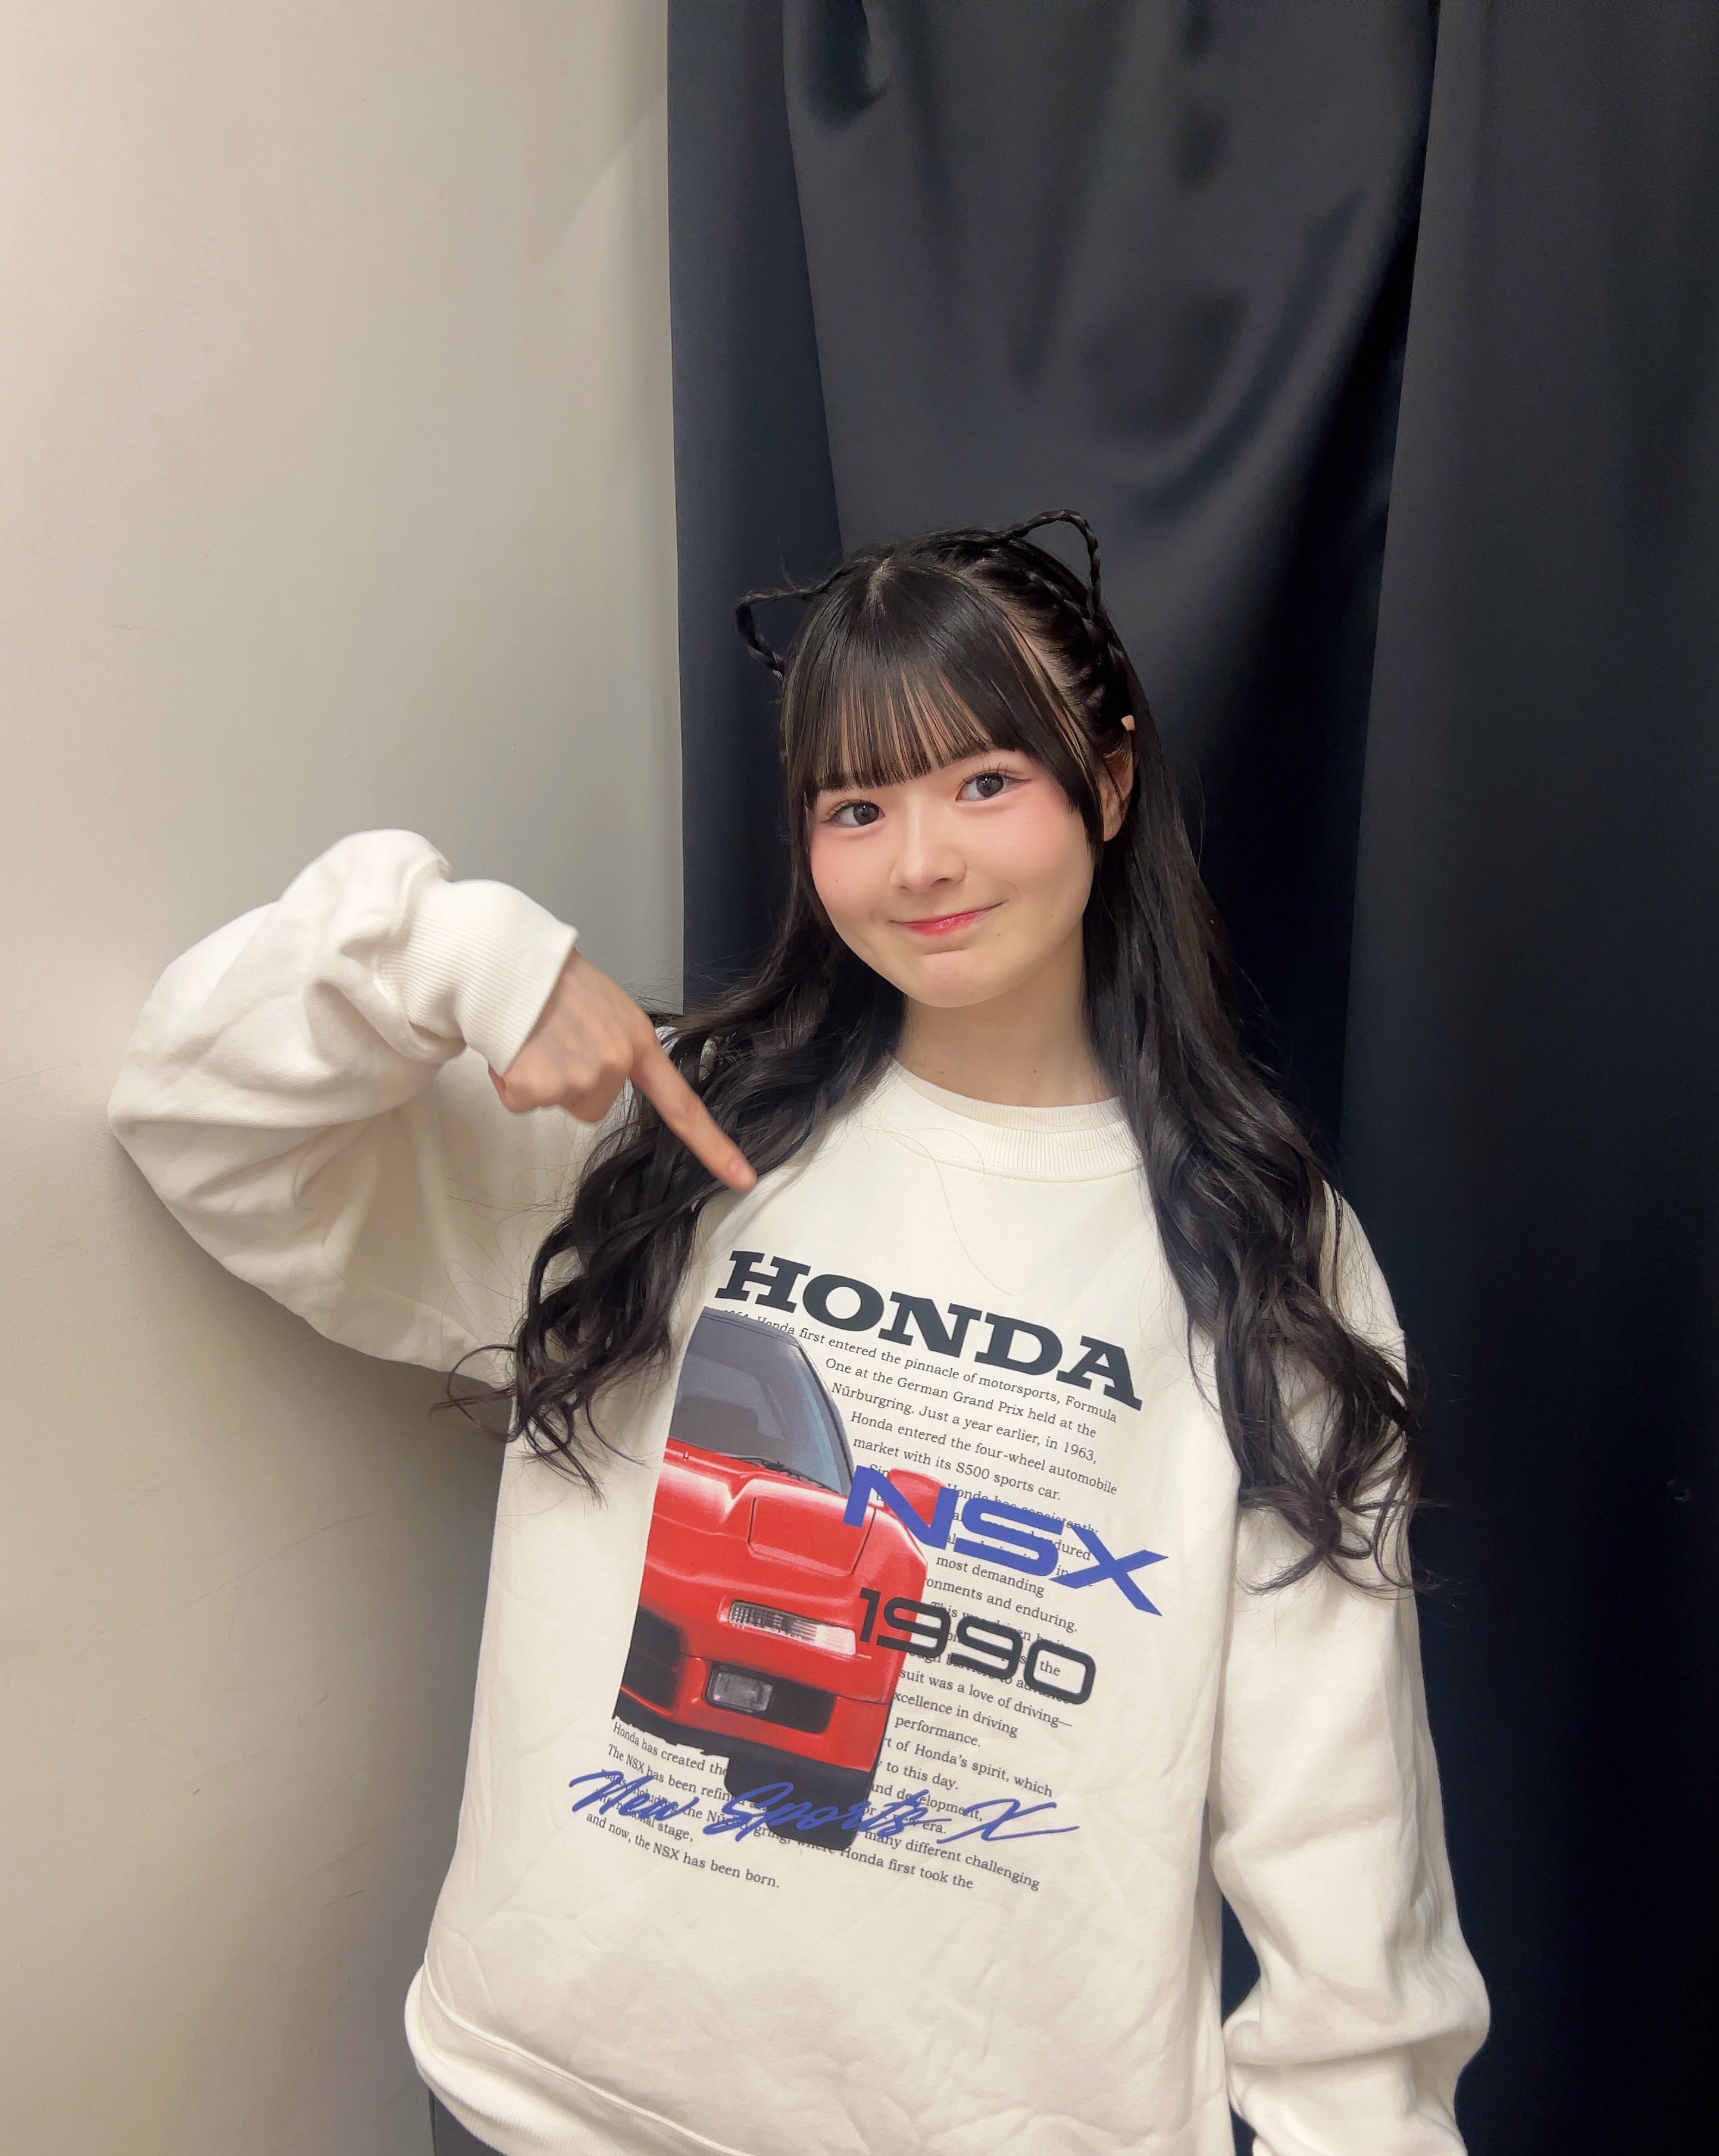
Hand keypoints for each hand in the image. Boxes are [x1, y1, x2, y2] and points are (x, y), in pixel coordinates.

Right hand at [490, 950, 755, 1191]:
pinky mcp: (540, 1086)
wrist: (507, 962)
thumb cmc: (552, 980)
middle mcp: (615, 1063)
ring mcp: (580, 1077)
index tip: (741, 1177)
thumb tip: (601, 1070)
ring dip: (538, 1077)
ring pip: (557, 1101)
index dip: (713, 1146)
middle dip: (569, 1083)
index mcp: (637, 1043)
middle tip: (551, 1041)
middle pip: (593, 1107)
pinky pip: (522, 1100)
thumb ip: (615, 1044)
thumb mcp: (605, 1008)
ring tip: (530, 1038)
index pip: (682, 1105)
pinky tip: (512, 1048)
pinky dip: (510, 1080)